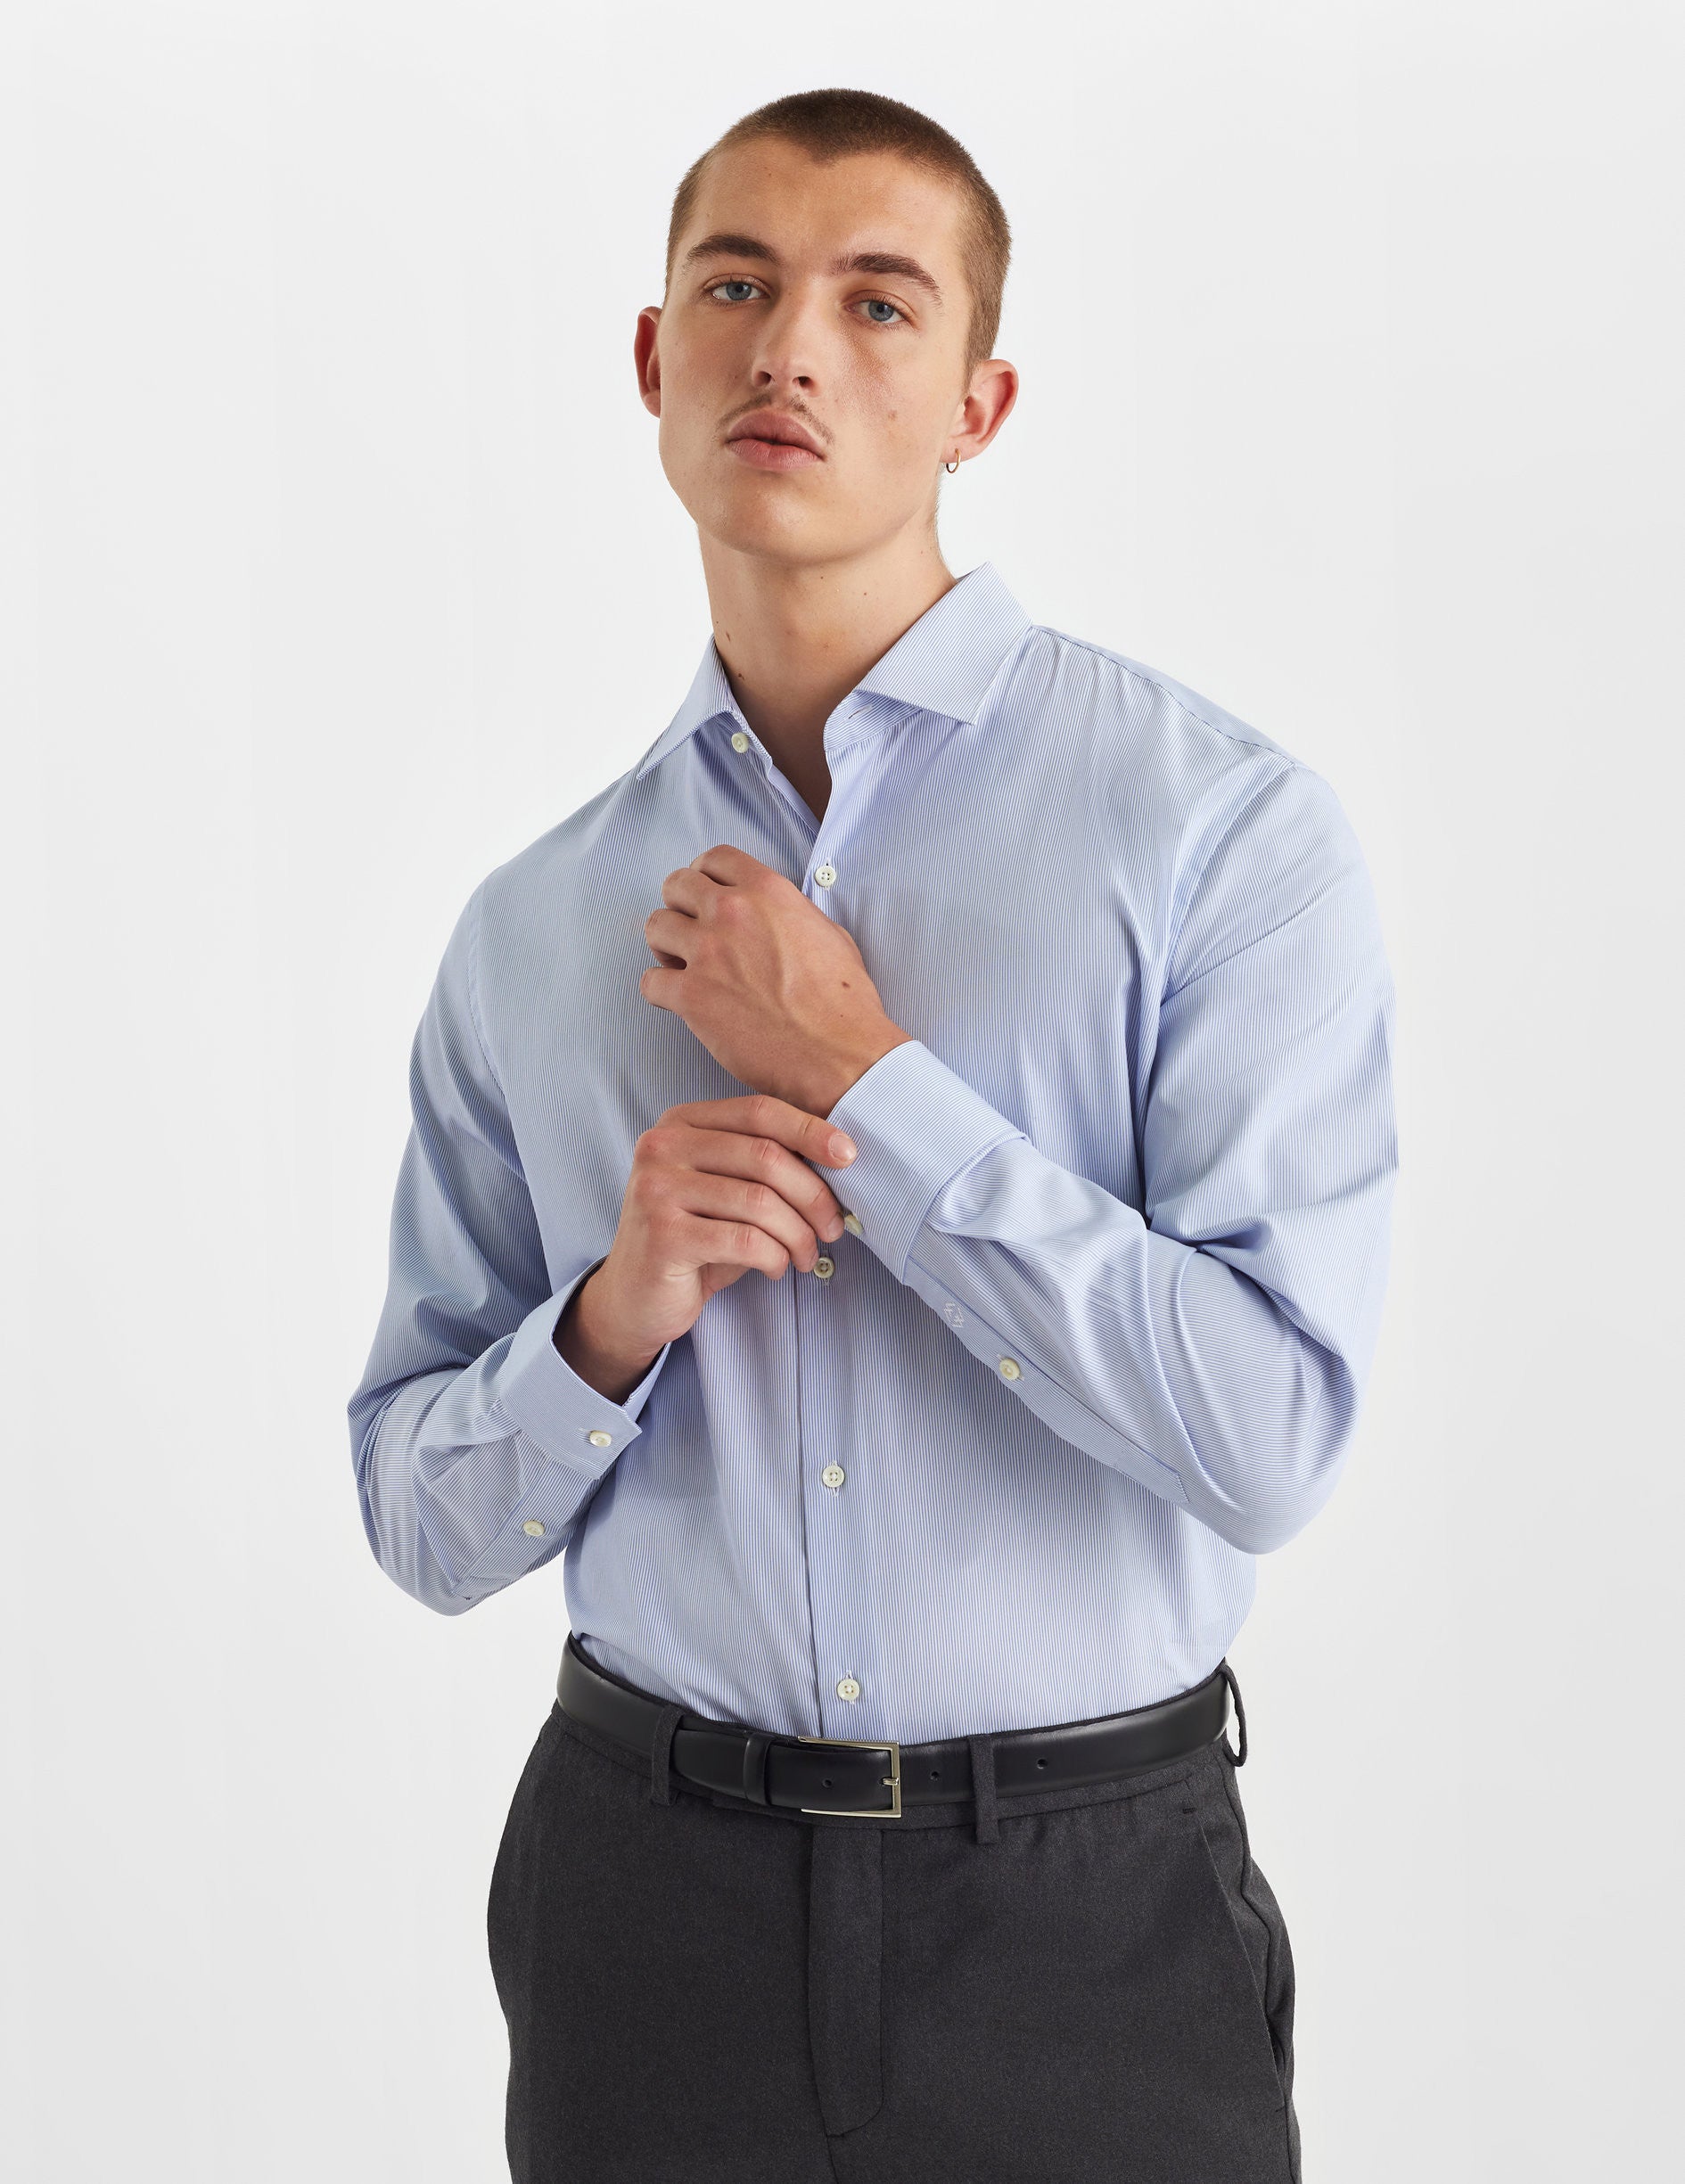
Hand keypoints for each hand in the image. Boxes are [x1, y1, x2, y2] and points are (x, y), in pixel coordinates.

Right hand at [559, 1095, 858, 1391]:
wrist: (635, 1298)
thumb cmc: (694, 1241)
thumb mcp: (726, 1191)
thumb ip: (763, 1166)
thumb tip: (840, 1159)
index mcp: (679, 1123)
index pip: (758, 1111)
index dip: (810, 1130)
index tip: (848, 1156)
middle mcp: (661, 1147)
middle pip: (765, 1156)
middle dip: (813, 1195)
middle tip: (834, 1226)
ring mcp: (656, 1190)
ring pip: (760, 1202)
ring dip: (799, 1234)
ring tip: (807, 1255)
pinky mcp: (662, 1236)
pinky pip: (745, 1240)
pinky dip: (775, 1257)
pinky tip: (777, 1267)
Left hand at [638, 843, 911, 1113]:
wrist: (840, 1054)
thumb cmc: (843, 1004)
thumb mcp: (829, 934)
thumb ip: (791, 913)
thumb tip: (776, 915)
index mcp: (769, 891)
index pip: (716, 858)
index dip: (706, 876)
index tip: (705, 895)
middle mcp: (733, 912)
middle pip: (676, 885)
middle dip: (680, 907)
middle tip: (691, 932)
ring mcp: (708, 952)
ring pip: (655, 927)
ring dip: (666, 946)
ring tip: (684, 967)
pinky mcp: (691, 996)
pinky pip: (649, 982)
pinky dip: (660, 992)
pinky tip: (681, 1003)